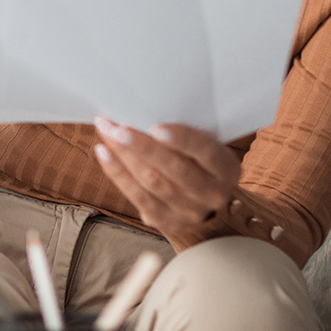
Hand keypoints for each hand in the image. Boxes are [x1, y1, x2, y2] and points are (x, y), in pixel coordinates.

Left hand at [92, 117, 241, 236]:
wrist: (202, 200)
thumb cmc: (198, 160)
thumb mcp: (205, 147)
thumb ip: (185, 135)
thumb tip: (143, 110)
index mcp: (226, 169)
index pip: (207, 152)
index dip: (182, 139)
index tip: (156, 127)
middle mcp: (212, 194)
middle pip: (174, 169)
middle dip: (142, 146)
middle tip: (117, 127)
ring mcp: (189, 212)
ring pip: (152, 182)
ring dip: (123, 156)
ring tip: (106, 133)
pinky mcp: (166, 221)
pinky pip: (137, 196)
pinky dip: (117, 173)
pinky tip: (104, 153)